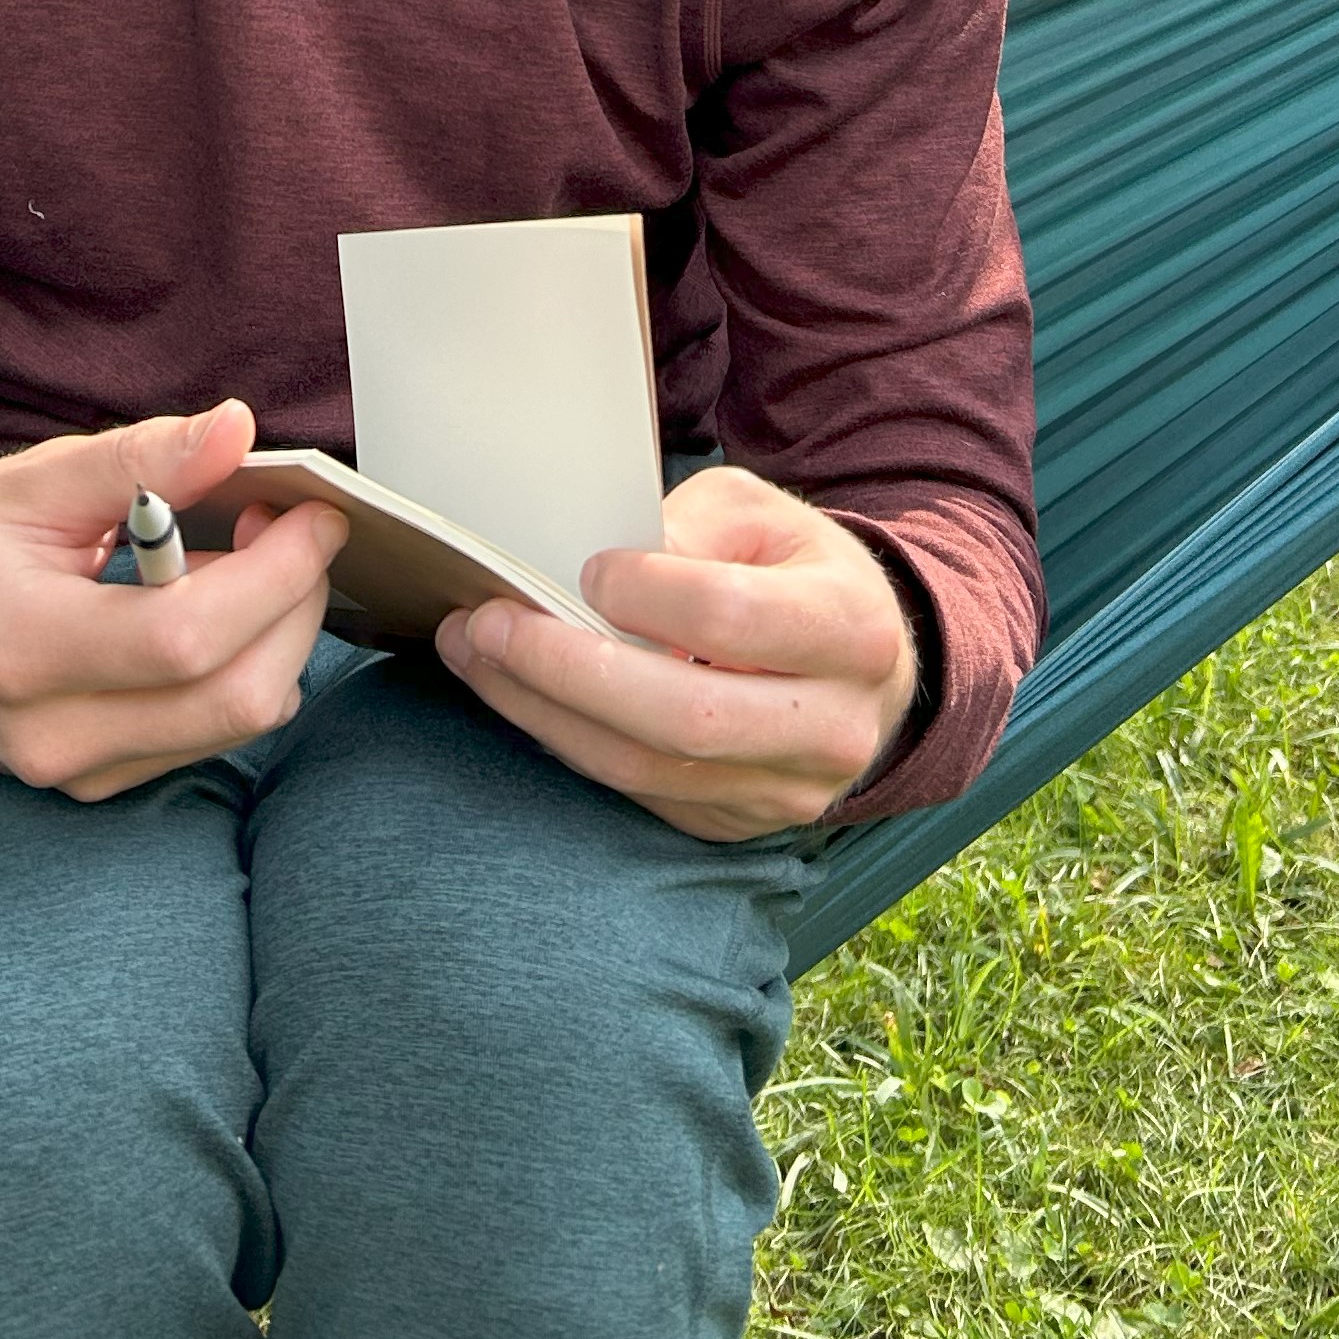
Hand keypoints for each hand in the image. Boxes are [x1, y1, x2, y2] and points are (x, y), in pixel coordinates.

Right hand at [0, 399, 343, 799]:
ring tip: (244, 560)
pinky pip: (211, 738)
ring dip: (277, 637)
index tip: (314, 515)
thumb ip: (138, 458)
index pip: (187, 638)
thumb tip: (238, 430)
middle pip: (235, 698)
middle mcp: (53, 735)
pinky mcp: (100, 788)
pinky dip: (242, 669)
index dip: (274, 576)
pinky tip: (214, 609)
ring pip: (237, 725)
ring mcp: (78, 775)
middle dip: (296, 607)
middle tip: (288, 529)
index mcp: (23, 647)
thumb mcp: (28, 483)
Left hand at [435, 465, 920, 841]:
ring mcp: (789, 791)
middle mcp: (831, 726)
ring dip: (543, 711)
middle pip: (684, 718)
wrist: (863, 664)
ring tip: (475, 651)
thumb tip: (599, 574)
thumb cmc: (794, 569)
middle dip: (567, 669)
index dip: (646, 595)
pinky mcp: (739, 822)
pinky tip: (521, 693)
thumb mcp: (757, 515)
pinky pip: (639, 792)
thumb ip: (686, 530)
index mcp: (851, 630)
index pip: (731, 619)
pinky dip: (569, 740)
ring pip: (648, 768)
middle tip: (486, 622)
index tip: (588, 567)